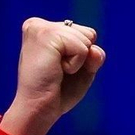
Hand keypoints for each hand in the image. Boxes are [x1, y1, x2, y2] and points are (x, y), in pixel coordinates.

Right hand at [2, 16, 105, 134]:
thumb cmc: (57, 93)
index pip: (84, 33)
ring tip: (56, 71)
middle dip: (81, 57)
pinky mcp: (46, 35)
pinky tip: (57, 70)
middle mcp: (38, 24)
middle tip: (58, 71)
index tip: (60, 68)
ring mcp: (40, 28)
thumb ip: (93, 56)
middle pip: (88, 33)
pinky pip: (82, 48)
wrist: (39, 109)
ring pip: (86, 38)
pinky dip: (76, 65)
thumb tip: (95, 49)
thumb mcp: (82, 71)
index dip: (82, 55)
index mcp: (43, 29)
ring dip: (78, 62)